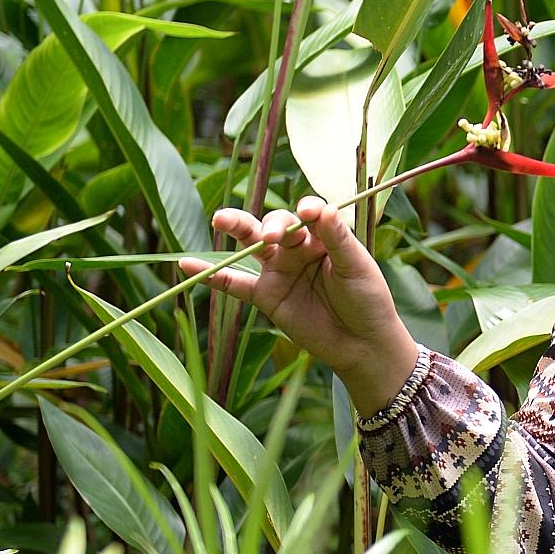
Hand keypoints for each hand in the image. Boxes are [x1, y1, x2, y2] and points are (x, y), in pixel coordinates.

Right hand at [179, 197, 418, 415]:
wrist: (362, 344)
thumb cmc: (367, 300)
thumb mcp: (356, 267)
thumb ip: (337, 239)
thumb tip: (322, 209)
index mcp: (324, 235)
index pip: (309, 214)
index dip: (306, 210)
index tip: (309, 213)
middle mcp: (299, 247)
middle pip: (276, 223)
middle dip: (272, 225)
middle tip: (273, 235)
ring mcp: (280, 270)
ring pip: (252, 243)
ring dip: (236, 228)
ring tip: (220, 218)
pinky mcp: (266, 296)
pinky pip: (234, 283)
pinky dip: (212, 275)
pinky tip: (187, 264)